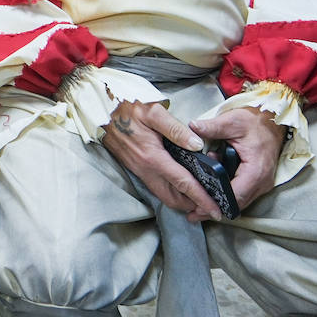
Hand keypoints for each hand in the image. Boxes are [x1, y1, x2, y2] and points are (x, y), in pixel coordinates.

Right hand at [101, 100, 219, 221]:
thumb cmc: (127, 107)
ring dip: (183, 201)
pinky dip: (172, 192)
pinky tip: (182, 185)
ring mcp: (139, 170)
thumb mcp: (153, 111)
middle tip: (213, 205)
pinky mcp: (135, 168)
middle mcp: (145, 169)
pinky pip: (157, 188)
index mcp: (152, 157)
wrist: (100, 109)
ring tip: (201, 196)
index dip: (201, 198)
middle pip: (173, 198)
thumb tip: (197, 145)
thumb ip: (176, 129)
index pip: (183, 183)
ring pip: (164, 196)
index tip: (216, 209)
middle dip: (194, 205)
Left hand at [190, 107, 284, 211]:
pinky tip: (209, 187)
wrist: (271, 121)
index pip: (236, 195)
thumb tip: (193, 127)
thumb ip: (212, 127)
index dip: (216, 203)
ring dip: (219, 201)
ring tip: (196, 201)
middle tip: (192, 212)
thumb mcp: (232, 121)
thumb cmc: (254, 122)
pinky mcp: (257, 181)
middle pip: (237, 203)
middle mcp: (261, 181)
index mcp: (256, 170)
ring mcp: (261, 183)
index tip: (198, 208)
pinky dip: (225, 192)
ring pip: (238, 200)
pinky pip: (241, 193)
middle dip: (214, 208)